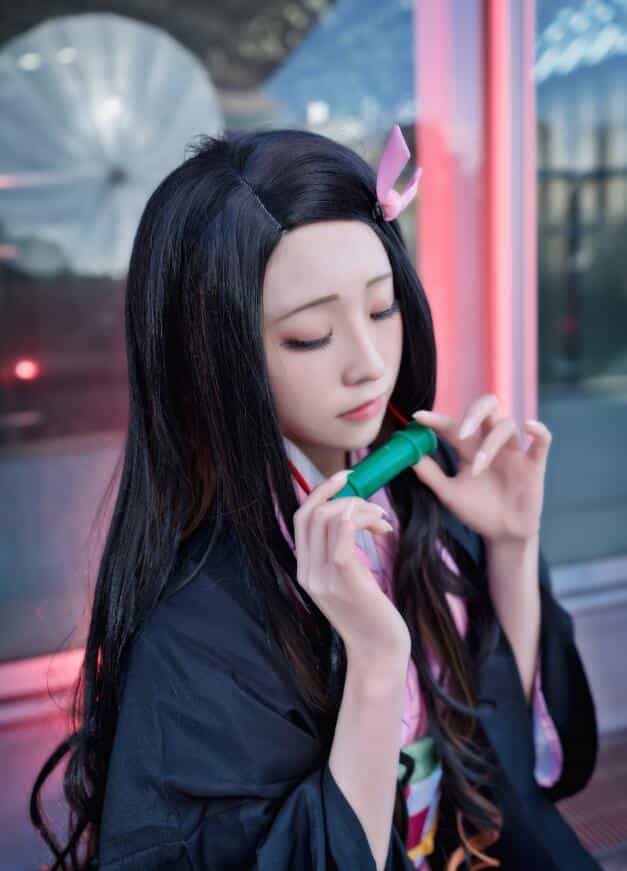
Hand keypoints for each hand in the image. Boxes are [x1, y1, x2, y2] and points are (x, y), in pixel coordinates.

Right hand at [293, 473, 410, 671]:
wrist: (379, 654)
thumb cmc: (371, 616)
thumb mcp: (349, 581)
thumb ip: (342, 553)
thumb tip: (353, 517)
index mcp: (306, 570)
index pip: (301, 518)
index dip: (320, 491)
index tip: (345, 478)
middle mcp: (309, 573)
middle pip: (311, 513)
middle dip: (340, 494)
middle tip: (370, 499)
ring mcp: (325, 577)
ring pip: (329, 518)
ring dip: (360, 508)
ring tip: (382, 522)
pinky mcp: (346, 580)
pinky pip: (344, 535)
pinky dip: (362, 520)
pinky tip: (381, 528)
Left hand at [411, 395, 551, 545]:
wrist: (502, 535)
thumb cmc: (476, 512)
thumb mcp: (449, 494)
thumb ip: (430, 475)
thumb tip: (408, 455)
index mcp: (469, 449)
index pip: (452, 426)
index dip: (436, 419)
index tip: (418, 417)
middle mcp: (491, 444)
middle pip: (487, 408)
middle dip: (474, 413)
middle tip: (462, 432)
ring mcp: (514, 452)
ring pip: (506, 427)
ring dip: (491, 443)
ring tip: (479, 466)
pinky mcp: (534, 465)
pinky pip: (542, 441)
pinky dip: (539, 430)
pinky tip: (529, 426)